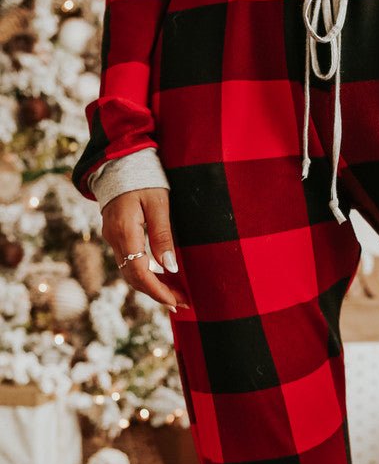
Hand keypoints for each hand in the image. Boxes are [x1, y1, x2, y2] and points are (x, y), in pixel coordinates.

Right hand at [101, 188, 187, 312]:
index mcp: (125, 232)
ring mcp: (112, 237)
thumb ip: (163, 236)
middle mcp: (114, 239)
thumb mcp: (159, 204)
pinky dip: (145, 275)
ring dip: (152, 286)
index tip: (177, 302)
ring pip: (130, 272)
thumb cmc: (143, 178)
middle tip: (181, 303)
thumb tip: (170, 267)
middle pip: (133, 278)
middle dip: (158, 293)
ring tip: (175, 295)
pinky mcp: (115, 235)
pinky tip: (161, 279)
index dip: (158, 292)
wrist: (119, 161)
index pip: (140, 273)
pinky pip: (129, 262)